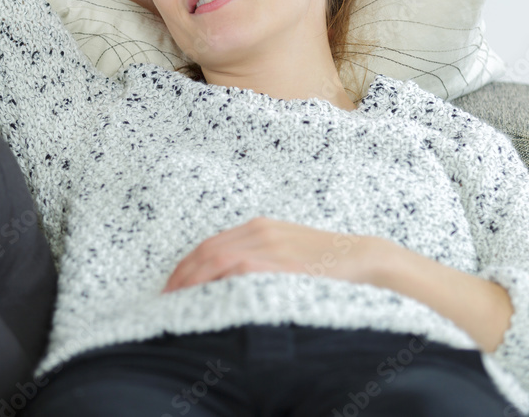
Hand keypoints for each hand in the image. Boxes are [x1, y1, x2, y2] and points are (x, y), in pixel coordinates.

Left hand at [161, 216, 380, 293]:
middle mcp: (260, 231)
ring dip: (192, 280)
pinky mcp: (280, 262)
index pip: (210, 244)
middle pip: (207, 250)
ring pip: (216, 258)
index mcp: (260, 227)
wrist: (363, 258)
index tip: (173, 285)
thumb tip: (232, 280)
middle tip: (165, 298)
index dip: (187, 265)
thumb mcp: (289, 252)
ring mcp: (269, 245)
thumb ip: (263, 258)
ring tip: (177, 301)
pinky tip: (206, 298)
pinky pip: (239, 269)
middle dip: (182, 275)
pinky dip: (218, 282)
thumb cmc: (327, 262)